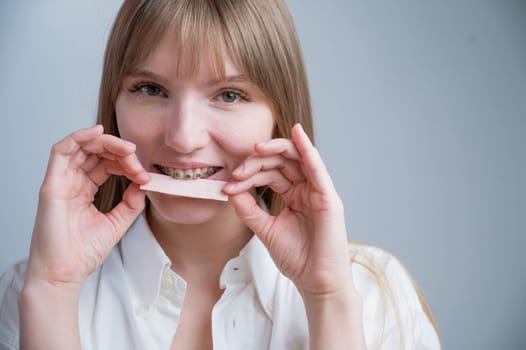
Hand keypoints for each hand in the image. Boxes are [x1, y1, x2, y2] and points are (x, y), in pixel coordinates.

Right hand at [25, 125, 149, 286]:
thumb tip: (143, 183)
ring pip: (80, 146)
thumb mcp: (117, 223)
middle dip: (119, 151)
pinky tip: (98, 133)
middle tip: (137, 160)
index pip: (105, 164)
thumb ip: (131, 203)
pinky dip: (79, 137)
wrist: (64, 275)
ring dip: (106, 142)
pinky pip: (61, 151)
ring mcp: (60, 182)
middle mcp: (71, 183)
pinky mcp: (51, 185)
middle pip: (95, 152)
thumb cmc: (83, 253)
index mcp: (84, 190)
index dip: (126, 163)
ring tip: (127, 148)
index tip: (144, 174)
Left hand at [224, 124, 353, 297]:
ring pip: (297, 159)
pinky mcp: (328, 198)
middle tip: (238, 171)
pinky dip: (307, 149)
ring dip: (276, 150)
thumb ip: (249, 209)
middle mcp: (307, 189)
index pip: (271, 173)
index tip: (228, 184)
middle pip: (282, 162)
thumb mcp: (265, 229)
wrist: (315, 282)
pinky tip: (297, 133)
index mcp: (294, 195)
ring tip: (256, 148)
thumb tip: (230, 190)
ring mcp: (318, 192)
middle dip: (258, 161)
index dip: (249, 173)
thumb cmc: (296, 258)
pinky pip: (317, 168)